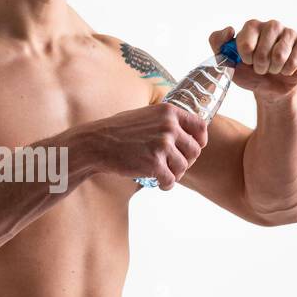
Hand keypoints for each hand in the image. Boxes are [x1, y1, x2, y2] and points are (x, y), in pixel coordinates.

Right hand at [85, 103, 208, 190]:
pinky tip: (159, 184)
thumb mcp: (146, 115)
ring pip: (183, 166)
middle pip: (194, 150)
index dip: (200, 140)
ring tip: (163, 175)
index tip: (193, 148)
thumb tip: (186, 131)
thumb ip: (166, 121)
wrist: (96, 143)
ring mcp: (162, 145)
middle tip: (174, 166)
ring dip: (175, 174)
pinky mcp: (154, 164)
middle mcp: (169, 126)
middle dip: (186, 161)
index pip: (200, 126)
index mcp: (168, 112)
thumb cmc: (119, 130)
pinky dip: (166, 185)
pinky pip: (171, 180)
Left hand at [209, 20, 296, 101]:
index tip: (246, 61)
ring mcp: (289, 32)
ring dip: (274, 69)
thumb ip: (218, 44)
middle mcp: (272, 25)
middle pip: (264, 47)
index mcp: (252, 26)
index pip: (245, 38)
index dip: (246, 55)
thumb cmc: (249, 73)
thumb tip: (230, 29)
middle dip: (260, 65)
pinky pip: (295, 58)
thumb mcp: (228, 61)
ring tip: (273, 69)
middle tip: (261, 68)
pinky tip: (286, 69)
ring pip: (280, 54)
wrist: (271, 89)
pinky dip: (288, 70)